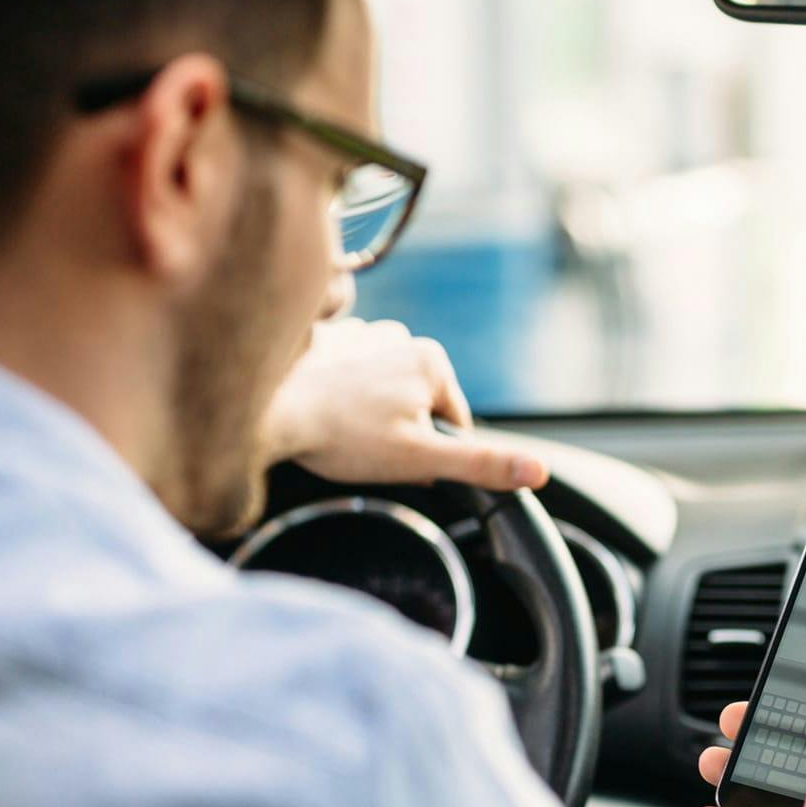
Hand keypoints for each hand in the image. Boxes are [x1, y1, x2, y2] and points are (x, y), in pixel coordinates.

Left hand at [265, 318, 549, 490]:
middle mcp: (400, 336)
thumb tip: (537, 472)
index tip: (394, 457)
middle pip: (416, 406)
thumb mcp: (421, 459)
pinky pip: (348, 379)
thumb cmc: (342, 437)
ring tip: (340, 433)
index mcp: (432, 360)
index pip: (452, 423)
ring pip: (383, 394)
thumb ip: (481, 464)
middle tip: (364, 449)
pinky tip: (321, 414)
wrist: (267, 411)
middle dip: (399, 434)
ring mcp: (361, 334)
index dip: (428, 453)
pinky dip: (339, 398)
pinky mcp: (325, 341)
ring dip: (368, 416)